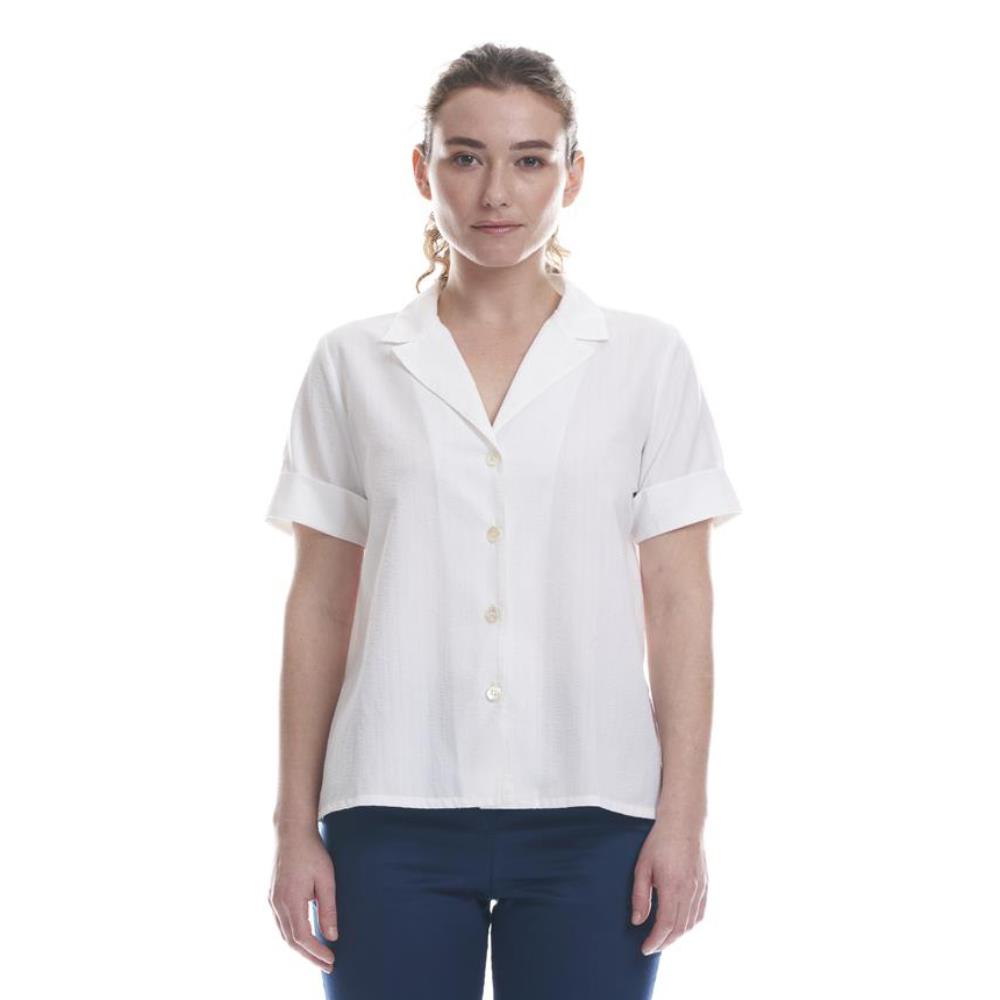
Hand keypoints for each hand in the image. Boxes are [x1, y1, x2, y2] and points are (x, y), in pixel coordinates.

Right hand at [268, 829, 338, 973]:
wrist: (291, 832)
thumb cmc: (312, 852)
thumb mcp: (326, 879)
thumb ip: (328, 909)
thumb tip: (332, 936)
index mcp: (290, 900)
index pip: (302, 938)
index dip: (316, 953)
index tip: (331, 961)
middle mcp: (277, 904)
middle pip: (291, 941)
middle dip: (309, 956)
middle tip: (328, 965)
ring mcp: (272, 900)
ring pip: (284, 934)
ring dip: (300, 949)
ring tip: (318, 956)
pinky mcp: (272, 896)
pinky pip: (281, 924)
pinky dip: (293, 936)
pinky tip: (304, 938)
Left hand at [630, 822, 707, 954]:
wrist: (684, 822)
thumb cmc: (659, 842)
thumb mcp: (643, 866)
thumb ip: (640, 895)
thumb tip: (638, 921)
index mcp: (673, 887)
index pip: (665, 925)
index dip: (655, 941)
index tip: (644, 949)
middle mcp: (690, 891)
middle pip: (679, 929)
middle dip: (664, 942)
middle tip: (651, 947)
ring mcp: (700, 889)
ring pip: (691, 924)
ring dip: (677, 936)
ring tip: (663, 939)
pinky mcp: (706, 885)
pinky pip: (700, 913)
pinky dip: (690, 925)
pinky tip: (680, 926)